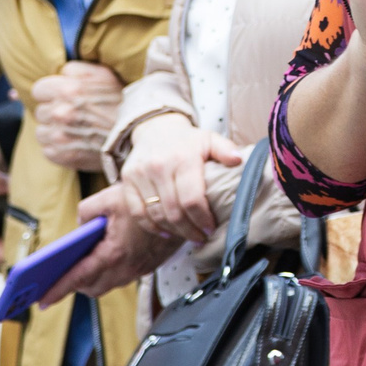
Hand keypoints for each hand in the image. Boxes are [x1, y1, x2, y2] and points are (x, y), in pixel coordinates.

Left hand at [32, 61, 124, 169]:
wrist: (140, 134)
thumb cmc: (123, 102)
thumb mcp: (103, 75)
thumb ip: (74, 70)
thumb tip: (56, 74)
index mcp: (68, 89)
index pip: (39, 89)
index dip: (52, 93)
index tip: (64, 98)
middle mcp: (61, 113)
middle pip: (41, 111)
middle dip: (54, 111)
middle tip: (75, 115)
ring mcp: (60, 136)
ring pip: (41, 132)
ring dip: (54, 131)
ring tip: (75, 130)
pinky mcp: (63, 156)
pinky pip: (47, 150)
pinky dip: (58, 148)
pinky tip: (77, 143)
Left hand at [42, 188, 172, 306]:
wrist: (184, 208)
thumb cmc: (149, 201)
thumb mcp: (109, 198)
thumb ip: (86, 212)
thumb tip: (79, 226)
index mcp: (114, 253)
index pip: (79, 277)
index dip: (58, 289)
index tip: (42, 299)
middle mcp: (126, 267)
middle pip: (92, 288)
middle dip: (74, 284)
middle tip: (57, 277)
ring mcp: (138, 270)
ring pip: (107, 285)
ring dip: (91, 280)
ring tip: (77, 268)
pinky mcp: (147, 267)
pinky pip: (121, 277)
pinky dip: (108, 273)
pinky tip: (102, 258)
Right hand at [120, 114, 244, 242]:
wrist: (155, 128)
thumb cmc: (188, 140)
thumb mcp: (210, 139)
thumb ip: (225, 149)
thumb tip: (238, 160)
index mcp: (183, 158)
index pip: (192, 198)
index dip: (202, 218)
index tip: (211, 228)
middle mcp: (159, 166)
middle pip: (174, 211)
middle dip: (190, 230)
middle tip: (201, 237)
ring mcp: (140, 174)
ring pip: (156, 214)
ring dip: (173, 231)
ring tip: (188, 236)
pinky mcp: (127, 181)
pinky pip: (137, 212)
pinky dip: (151, 227)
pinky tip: (166, 232)